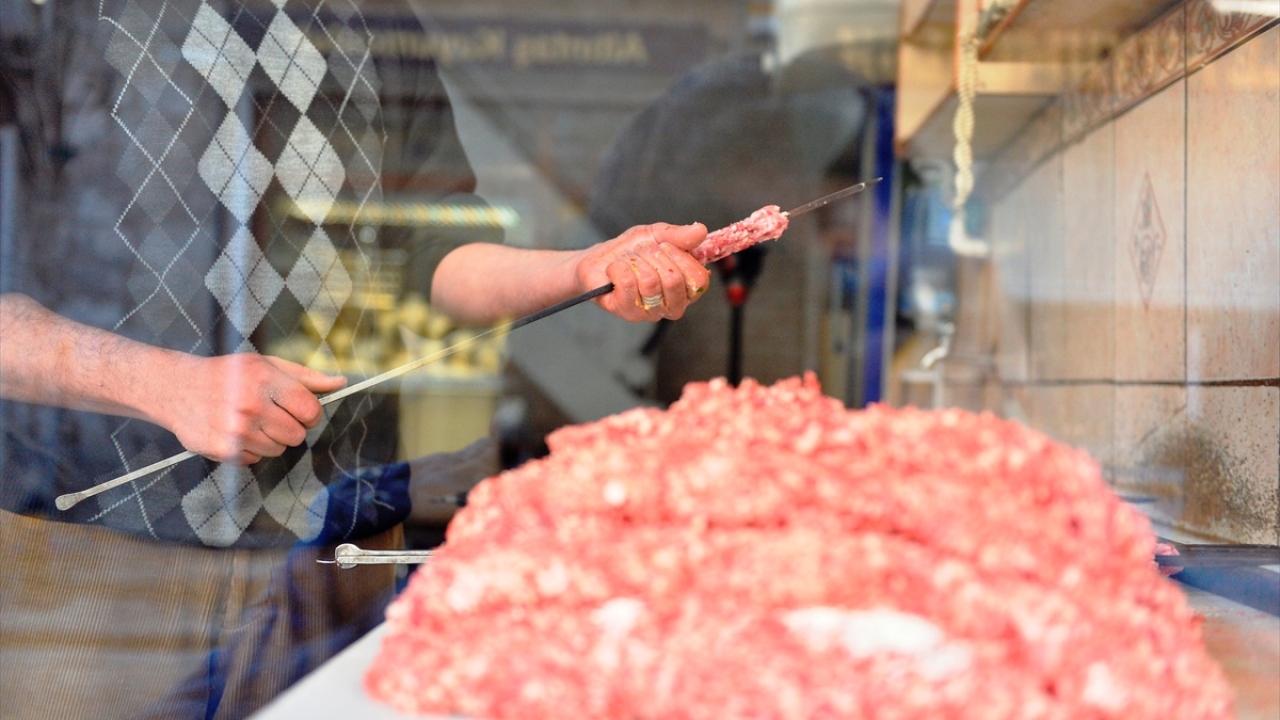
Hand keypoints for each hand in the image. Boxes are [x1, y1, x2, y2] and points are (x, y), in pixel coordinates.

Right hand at [156, 354, 345, 464]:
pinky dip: (249, 450)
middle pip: (297, 435)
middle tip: (270, 415)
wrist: (174, 388)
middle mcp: (251, 405)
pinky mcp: (224, 450)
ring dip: (269, 439)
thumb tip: (340, 383)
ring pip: (278, 450)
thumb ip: (305, 377)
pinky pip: (255, 459)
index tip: (301, 412)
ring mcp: (236, 430)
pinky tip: (234, 432)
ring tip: (249, 421)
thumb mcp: (265, 365)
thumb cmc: (225, 375)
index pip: (310, 410)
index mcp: (265, 379)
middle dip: (289, 427)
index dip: (310, 414)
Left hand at [577, 222, 711, 321]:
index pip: (699, 280)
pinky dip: (619, 268)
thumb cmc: (630, 251)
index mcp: (686, 289)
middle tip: (642, 252)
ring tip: (628, 261)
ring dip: (635, 261)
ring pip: (650, 281)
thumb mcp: (655, 235)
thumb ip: (678, 235)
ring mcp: (651, 312)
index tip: (666, 246)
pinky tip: (615, 270)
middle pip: (674, 280)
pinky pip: (628, 284)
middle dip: (654, 256)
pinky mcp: (628, 313)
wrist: (598, 262)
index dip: (683, 258)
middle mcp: (672, 306)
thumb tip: (701, 231)